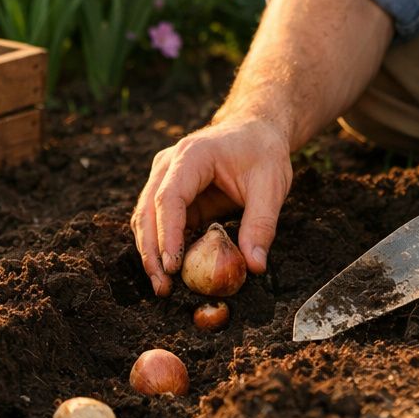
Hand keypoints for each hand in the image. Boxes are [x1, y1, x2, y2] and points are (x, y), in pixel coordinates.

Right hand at [130, 116, 292, 296]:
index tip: (172, 267)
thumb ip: (261, 224)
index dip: (168, 234)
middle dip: (152, 252)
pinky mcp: (171, 193)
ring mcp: (165, 178)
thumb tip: (255, 266)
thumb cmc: (263, 151)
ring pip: (146, 219)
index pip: (169, 198)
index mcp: (192, 155)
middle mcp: (169, 165)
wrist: (257, 129)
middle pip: (148, 211)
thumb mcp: (271, 185)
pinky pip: (160, 222)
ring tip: (164, 286)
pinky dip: (164, 246)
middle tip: (163, 287)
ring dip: (152, 253)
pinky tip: (174, 271)